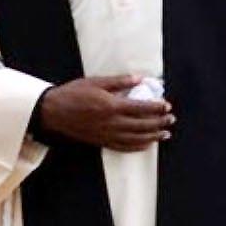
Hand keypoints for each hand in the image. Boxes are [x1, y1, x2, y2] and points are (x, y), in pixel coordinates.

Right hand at [38, 75, 174, 151]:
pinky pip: (123, 147)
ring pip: (136, 139)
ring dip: (153, 137)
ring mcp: (107, 134)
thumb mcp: (97, 82)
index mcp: (112, 106)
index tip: (168, 106)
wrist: (53, 112)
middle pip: (142, 125)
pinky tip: (147, 144)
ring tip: (165, 134)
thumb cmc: (74, 93)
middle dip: (160, 123)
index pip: (141, 108)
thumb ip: (120, 81)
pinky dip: (138, 146)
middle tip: (172, 119)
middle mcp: (112, 123)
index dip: (157, 108)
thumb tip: (141, 78)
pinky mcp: (101, 141)